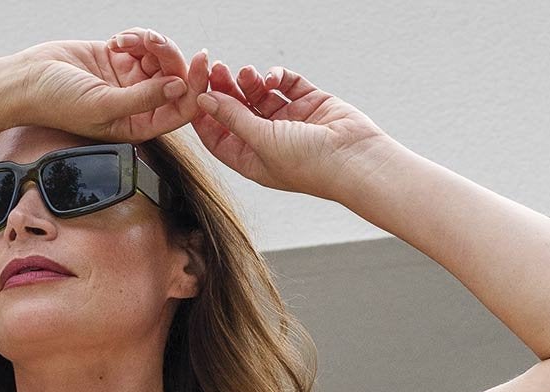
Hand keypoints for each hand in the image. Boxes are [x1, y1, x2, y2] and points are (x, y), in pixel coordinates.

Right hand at [8, 30, 211, 142]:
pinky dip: (136, 36)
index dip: (195, 87)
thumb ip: (142, 99)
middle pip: (174, 79)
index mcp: (137, 126)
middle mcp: (137, 105)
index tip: (201, 60)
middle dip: (169, 56)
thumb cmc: (58, 103)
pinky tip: (118, 39)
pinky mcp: (119, 59)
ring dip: (151, 42)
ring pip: (161, 57)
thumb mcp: (103, 105)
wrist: (29, 80)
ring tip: (126, 39)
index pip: (179, 110)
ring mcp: (129, 81)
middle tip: (152, 41)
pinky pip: (143, 43)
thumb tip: (178, 88)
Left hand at [190, 58, 391, 198]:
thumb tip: (204, 100)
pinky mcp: (308, 102)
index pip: (218, 138)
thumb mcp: (262, 141)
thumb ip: (233, 118)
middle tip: (216, 68)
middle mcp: (267, 141)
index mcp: (252, 160)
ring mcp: (288, 121)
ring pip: (259, 95)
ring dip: (249, 81)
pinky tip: (272, 77)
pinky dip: (276, 76)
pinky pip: (286, 84)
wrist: (355, 158)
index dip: (205, 117)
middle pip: (236, 112)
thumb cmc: (309, 164)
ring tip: (246, 72)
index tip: (195, 93)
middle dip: (225, 91)